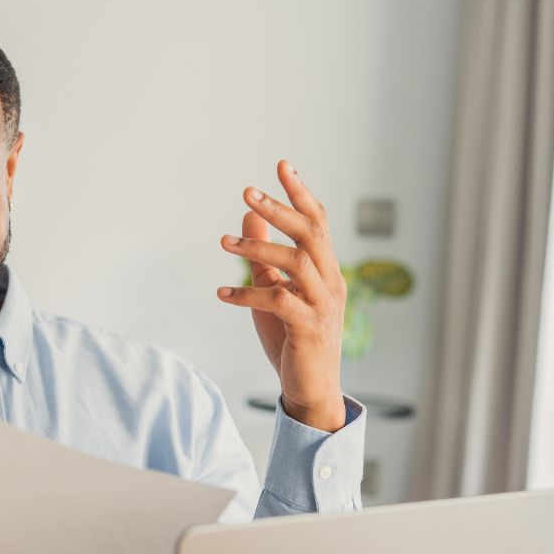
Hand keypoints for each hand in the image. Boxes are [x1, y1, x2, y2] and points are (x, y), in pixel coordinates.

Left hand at [217, 160, 346, 431]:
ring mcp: (323, 305)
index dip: (300, 193)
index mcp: (326, 270)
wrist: (312, 389)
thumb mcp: (273, 290)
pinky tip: (222, 293)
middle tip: (246, 193)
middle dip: (280, 209)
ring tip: (223, 243)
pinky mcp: (309, 328)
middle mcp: (331, 282)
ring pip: (296, 263)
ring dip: (258, 248)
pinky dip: (248, 294)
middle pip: (311, 234)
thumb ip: (263, 257)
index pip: (318, 222)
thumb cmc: (293, 339)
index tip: (282, 164)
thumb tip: (247, 218)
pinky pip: (279, 301)